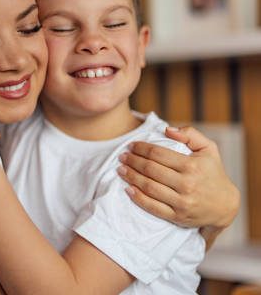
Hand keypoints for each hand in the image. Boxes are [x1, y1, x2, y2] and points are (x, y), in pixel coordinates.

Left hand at [118, 126, 239, 228]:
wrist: (225, 205)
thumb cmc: (213, 172)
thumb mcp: (209, 149)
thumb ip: (191, 134)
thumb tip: (167, 129)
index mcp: (192, 166)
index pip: (158, 154)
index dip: (141, 148)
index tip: (131, 146)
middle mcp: (187, 184)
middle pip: (150, 170)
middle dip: (133, 161)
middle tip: (122, 157)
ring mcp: (182, 202)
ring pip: (149, 187)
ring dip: (131, 177)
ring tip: (121, 170)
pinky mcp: (178, 217)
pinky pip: (153, 207)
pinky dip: (138, 198)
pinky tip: (128, 189)